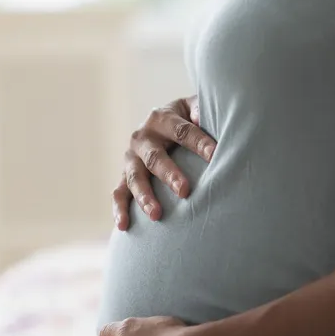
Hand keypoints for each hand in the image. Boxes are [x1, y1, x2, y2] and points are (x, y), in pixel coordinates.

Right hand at [113, 95, 215, 229]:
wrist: (164, 123)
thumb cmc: (189, 120)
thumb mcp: (196, 109)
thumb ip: (204, 112)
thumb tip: (213, 120)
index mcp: (162, 118)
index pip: (182, 132)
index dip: (199, 143)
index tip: (215, 156)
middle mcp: (142, 136)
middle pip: (155, 157)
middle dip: (169, 174)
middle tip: (184, 190)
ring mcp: (131, 157)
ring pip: (135, 178)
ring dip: (144, 196)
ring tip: (156, 215)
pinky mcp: (125, 175)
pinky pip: (119, 193)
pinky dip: (119, 209)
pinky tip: (124, 226)